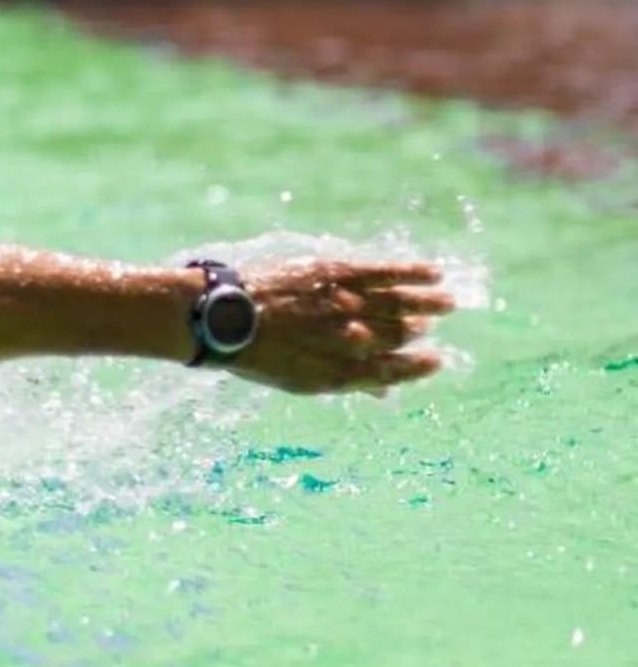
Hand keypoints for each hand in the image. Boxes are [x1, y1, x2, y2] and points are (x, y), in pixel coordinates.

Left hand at [228, 258, 456, 395]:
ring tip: (447, 301)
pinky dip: (411, 272)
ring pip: (399, 303)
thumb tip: (385, 394)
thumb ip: (346, 381)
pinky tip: (433, 272)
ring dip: (428, 302)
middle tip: (427, 324)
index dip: (416, 367)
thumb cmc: (257, 352)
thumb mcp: (299, 379)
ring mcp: (343, 304)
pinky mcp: (334, 272)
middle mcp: (347, 339)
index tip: (436, 360)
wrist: (218, 316)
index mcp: (337, 373)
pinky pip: (383, 272)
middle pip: (397, 334)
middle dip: (416, 330)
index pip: (391, 372)